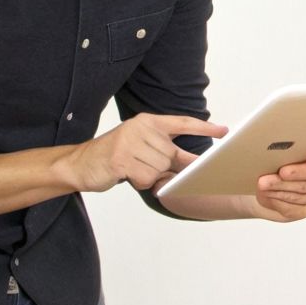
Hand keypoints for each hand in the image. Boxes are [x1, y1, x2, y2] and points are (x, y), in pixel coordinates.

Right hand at [59, 114, 226, 192]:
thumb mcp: (141, 148)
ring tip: (130, 169)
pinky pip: (146, 178)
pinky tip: (125, 175)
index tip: (224, 132)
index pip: (182, 123)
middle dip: (162, 168)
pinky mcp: (122, 158)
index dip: (204, 129)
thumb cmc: (115, 157)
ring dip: (147, 176)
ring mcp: (130, 142)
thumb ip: (164, 152)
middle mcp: (140, 128)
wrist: (80, 164)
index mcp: (148, 122)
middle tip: (141, 165)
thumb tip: (192, 166)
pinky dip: (139, 183)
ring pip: (159, 170)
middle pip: (171, 156)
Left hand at [251, 148, 305, 222]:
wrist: (259, 185)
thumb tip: (277, 147)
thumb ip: (283, 149)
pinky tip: (268, 194)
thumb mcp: (274, 152)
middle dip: (296, 174)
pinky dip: (278, 201)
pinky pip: (295, 208)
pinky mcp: (305, 209)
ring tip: (264, 183)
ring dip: (282, 187)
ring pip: (304, 193)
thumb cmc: (269, 162)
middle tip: (281, 172)